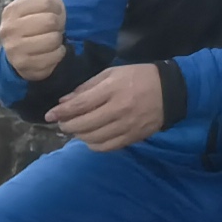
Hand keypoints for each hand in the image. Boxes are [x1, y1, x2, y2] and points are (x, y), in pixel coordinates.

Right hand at [0, 0, 69, 81]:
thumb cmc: (39, 22)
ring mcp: (13, 49)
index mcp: (12, 10)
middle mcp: (7, 29)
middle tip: (49, 30)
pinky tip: (48, 55)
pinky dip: (57, 56)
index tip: (49, 15)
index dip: (56, 10)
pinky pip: (53, 57)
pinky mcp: (23, 66)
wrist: (30, 55)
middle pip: (50, 22)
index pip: (48, 3)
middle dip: (57, 27)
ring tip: (48, 41)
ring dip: (57, 42)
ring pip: (52, 40)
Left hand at [48, 63, 167, 151]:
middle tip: (62, 123)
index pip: (79, 105)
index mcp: (112, 89)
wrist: (172, 91)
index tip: (49, 115)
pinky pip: (106, 147)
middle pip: (83, 124)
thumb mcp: (113, 73)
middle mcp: (118, 109)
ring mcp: (126, 125)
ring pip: (92, 138)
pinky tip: (92, 138)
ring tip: (77, 129)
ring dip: (79, 135)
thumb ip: (87, 87)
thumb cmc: (139, 77)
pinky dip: (94, 145)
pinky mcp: (133, 137)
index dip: (61, 112)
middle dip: (67, 125)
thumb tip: (64, 101)